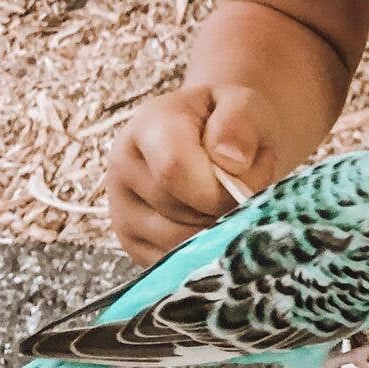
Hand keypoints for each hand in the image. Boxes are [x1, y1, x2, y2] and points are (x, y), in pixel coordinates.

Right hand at [106, 84, 289, 267]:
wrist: (219, 139)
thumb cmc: (232, 122)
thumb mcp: (245, 105)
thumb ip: (241, 122)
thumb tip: (232, 159)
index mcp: (148, 125)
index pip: (173, 169)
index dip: (217, 186)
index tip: (245, 175)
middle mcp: (123, 169)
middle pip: (178, 210)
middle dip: (224, 207)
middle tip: (246, 183)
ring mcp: (122, 210)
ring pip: (176, 243)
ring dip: (216, 229)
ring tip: (228, 198)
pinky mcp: (133, 244)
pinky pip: (173, 263)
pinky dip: (203, 250)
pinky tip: (211, 219)